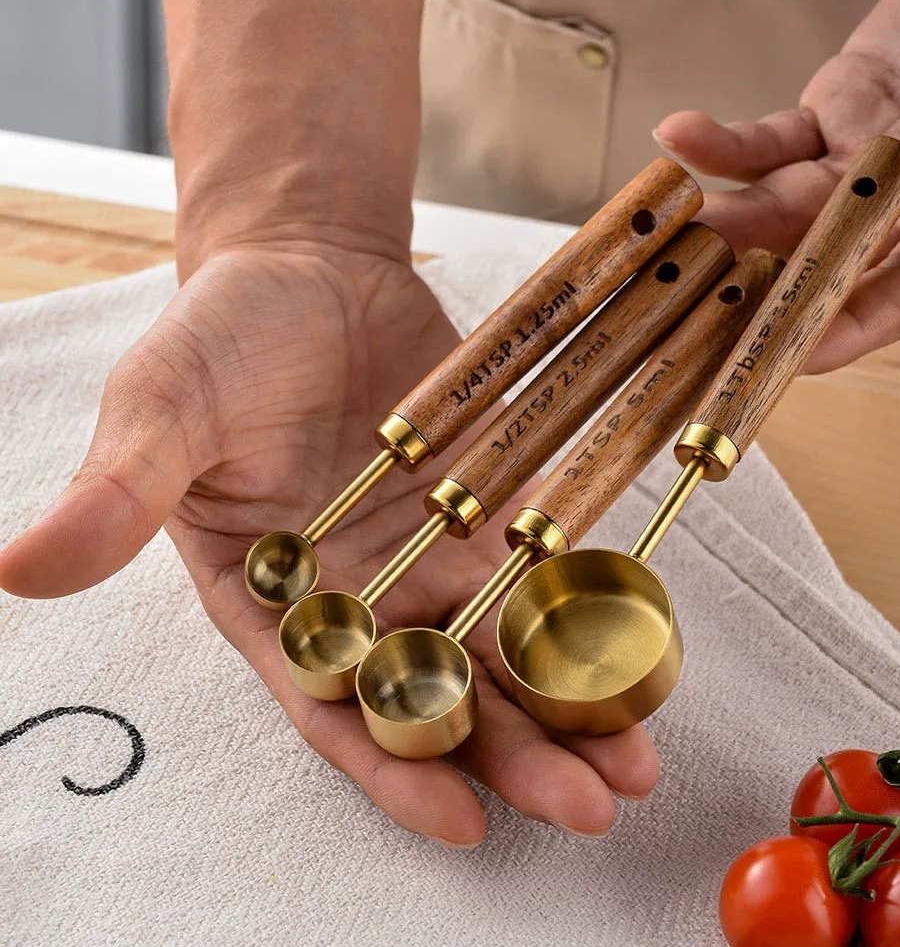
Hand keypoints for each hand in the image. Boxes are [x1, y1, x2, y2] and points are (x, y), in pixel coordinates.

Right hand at [0, 245, 657, 845]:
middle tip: (590, 805)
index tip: (458, 820)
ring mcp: (433, 554)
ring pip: (508, 646)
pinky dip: (591, 607)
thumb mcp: (162, 410)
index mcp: (275, 603)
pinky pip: (547, 565)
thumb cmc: (221, 339)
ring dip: (572, 702)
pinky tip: (645, 647)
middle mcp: (363, 597)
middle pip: (442, 695)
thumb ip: (119, 493)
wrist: (308, 272)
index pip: (333, 706)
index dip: (392, 765)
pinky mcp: (491, 504)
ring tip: (640, 756)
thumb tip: (20, 568)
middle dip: (513, 754)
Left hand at [654, 0, 899, 372]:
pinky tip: (680, 139)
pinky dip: (724, 143)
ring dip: (726, 229)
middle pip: (828, 264)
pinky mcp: (832, 116)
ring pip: (783, 212)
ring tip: (669, 243)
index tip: (796, 354)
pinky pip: (771, 140)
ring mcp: (864, 163)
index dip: (855, 326)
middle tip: (700, 316)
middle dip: (761, 294)